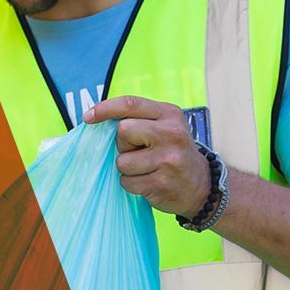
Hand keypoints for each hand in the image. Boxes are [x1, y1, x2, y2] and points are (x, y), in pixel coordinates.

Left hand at [86, 94, 209, 217]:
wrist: (202, 185)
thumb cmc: (174, 153)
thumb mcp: (166, 127)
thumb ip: (140, 119)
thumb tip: (99, 120)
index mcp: (170, 114)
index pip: (130, 104)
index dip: (105, 109)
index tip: (88, 117)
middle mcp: (172, 133)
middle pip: (123, 131)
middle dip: (122, 144)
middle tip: (137, 151)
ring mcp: (167, 159)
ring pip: (122, 161)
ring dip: (126, 168)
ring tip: (145, 169)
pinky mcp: (161, 182)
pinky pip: (127, 181)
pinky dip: (131, 184)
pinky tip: (148, 181)